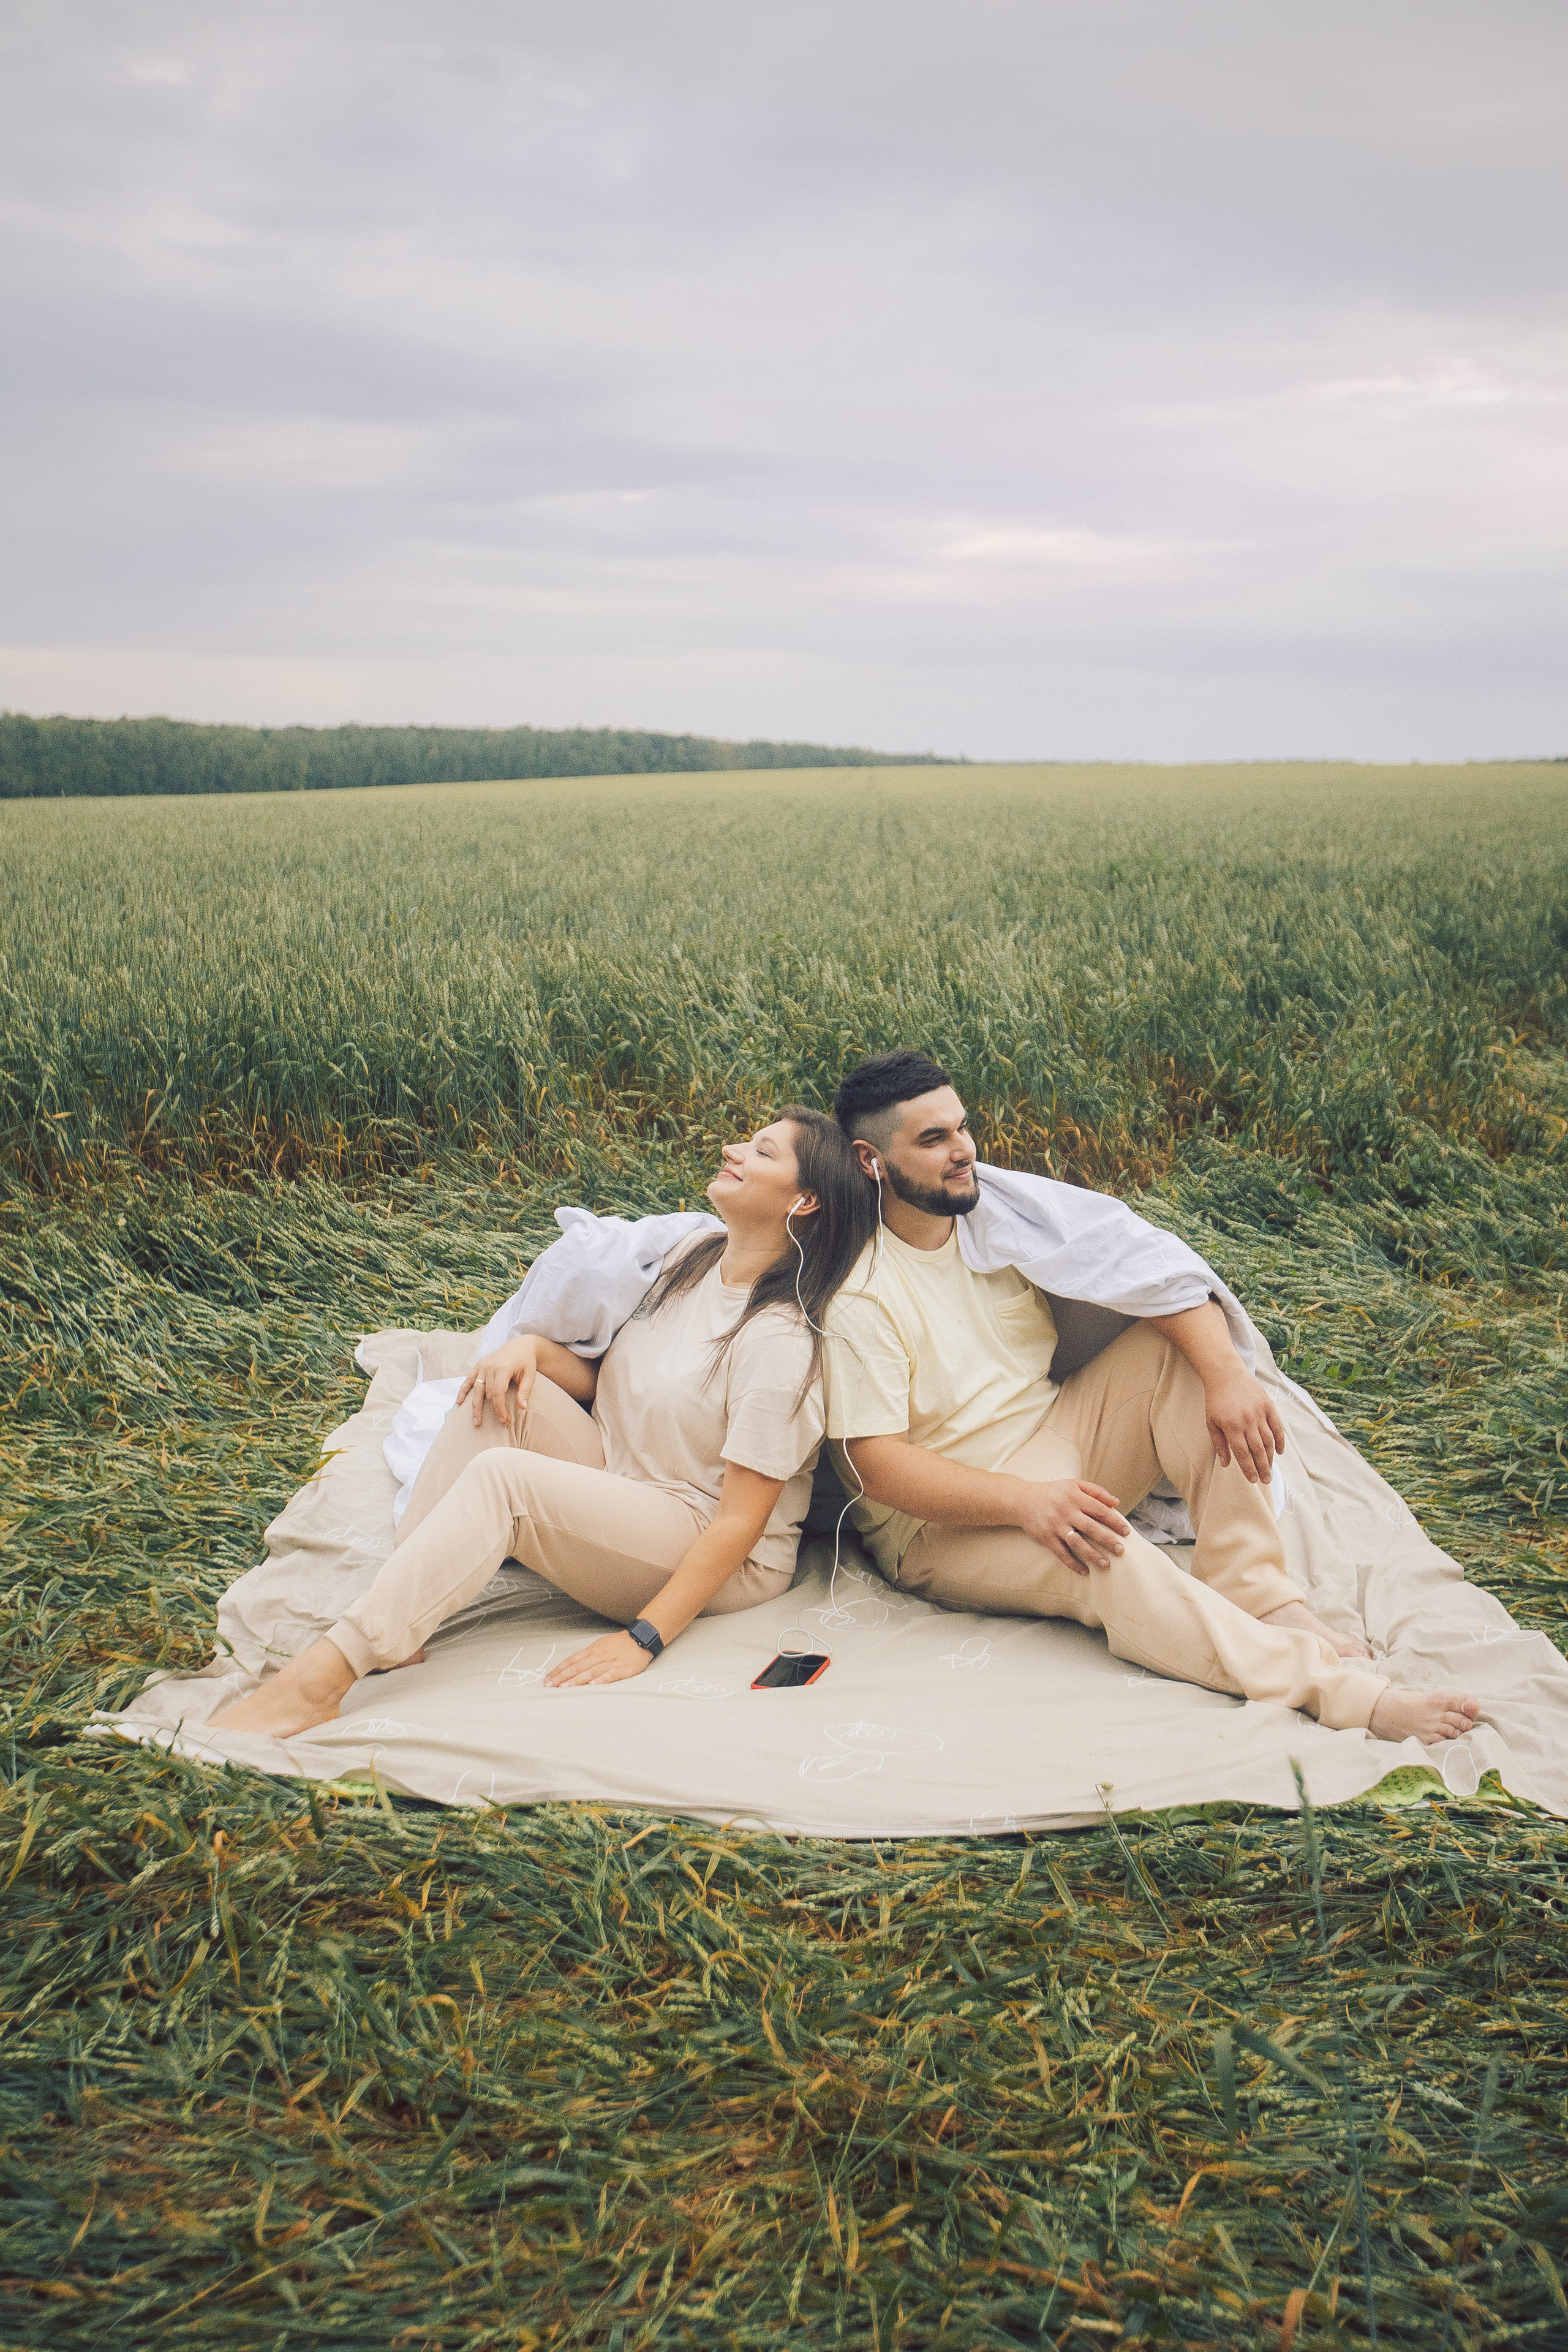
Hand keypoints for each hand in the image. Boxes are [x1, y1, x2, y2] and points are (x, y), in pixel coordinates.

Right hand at [457, 1335, 540, 1434]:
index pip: (498, 1393)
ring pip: (475, 1389)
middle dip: (492, 1411)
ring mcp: (482, 1366)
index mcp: (502, 1368)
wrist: (520, 1345)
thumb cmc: (526, 1361)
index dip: (500, 1409)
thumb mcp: (530, 1374)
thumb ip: (525, 1390)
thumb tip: (522, 1407)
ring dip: (474, 1406)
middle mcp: (489, 1367)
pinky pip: (468, 1380)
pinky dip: (462, 1391)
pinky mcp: (478, 1365)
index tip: (505, 1421)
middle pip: (487, 1394)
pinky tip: (458, 1403)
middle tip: (500, 1424)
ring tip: (475, 1421)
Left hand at [544, 1631, 654, 1687]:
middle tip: (550, 1685)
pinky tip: (592, 1686)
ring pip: (591, 1672)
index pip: (572, 1660)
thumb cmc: (618, 1644)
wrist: (640, 1638)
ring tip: (565, 1687)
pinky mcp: (623, 1669)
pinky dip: (601, 1680)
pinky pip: (610, 1675)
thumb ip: (586, 1656)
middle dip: (562, 1677)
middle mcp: (599, 1656)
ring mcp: (611, 1662)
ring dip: (576, 1680)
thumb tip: (570, 1666)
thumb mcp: (600, 1646)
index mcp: (593, 1650)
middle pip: (578, 1667)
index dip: (559, 1669)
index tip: (548, 1678)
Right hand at [1018, 1479, 1130, 1574]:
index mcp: (1075, 1497)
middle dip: (1108, 1540)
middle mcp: (1066, 1511)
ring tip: (1106, 1564)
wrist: (1022, 1500)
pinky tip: (1084, 1571)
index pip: (1100, 1510)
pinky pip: (1062, 1553)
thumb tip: (1116, 1502)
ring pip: (1077, 1543)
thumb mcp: (1074, 1484)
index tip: (1126, 1531)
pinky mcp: (1047, 1538)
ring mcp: (1056, 1526)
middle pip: (1091, 1527)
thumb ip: (1096, 1491)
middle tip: (1121, 1550)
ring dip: (1093, 1555)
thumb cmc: (1053, 1492)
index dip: (1114, 1521)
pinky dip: (1073, 1564)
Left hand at [1204, 1369, 1285, 1483]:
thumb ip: (1219, 1444)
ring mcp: (1259, 1413)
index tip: (1253, 1480)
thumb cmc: (1216, 1400)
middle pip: (1258, 1450)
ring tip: (1271, 1469)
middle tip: (1266, 1480)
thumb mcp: (1211, 1422)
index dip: (1248, 1469)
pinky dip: (1280, 1440)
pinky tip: (1280, 1451)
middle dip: (1262, 1468)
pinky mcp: (1268, 1406)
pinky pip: (1277, 1426)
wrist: (1226, 1374)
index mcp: (1232, 1427)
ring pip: (1268, 1441)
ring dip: (1271, 1457)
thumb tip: (1226, 1464)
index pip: (1243, 1454)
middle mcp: (1247, 1421)